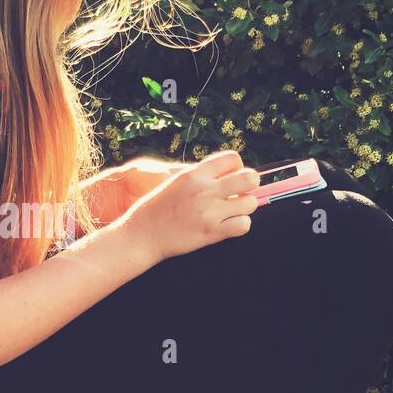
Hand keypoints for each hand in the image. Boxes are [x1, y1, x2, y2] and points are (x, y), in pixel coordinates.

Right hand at [121, 150, 260, 263]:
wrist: (141, 234)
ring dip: (245, 207)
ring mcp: (209, 212)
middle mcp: (204, 189)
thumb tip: (227, 174)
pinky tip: (229, 226)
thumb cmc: (156, 209)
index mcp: (194, 173)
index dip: (237, 168)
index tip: (230, 179)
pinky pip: (243, 225)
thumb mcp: (175, 182)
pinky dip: (240, 225)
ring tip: (232, 212)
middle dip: (250, 185)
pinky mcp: (211, 232)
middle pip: (250, 178)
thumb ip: (200, 176)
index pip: (233, 158)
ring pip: (250, 203)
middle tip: (239, 194)